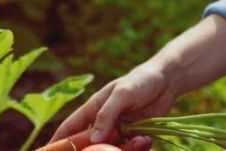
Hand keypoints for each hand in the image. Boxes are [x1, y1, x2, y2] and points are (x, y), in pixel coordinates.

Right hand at [49, 63, 174, 150]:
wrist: (167, 81)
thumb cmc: (140, 81)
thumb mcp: (122, 94)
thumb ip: (107, 115)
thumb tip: (94, 139)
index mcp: (93, 109)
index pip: (70, 128)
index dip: (58, 142)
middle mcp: (103, 123)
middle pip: (91, 146)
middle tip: (113, 149)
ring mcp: (118, 131)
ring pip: (112, 150)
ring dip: (125, 150)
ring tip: (139, 138)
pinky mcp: (134, 137)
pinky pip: (130, 150)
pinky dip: (138, 148)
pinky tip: (147, 137)